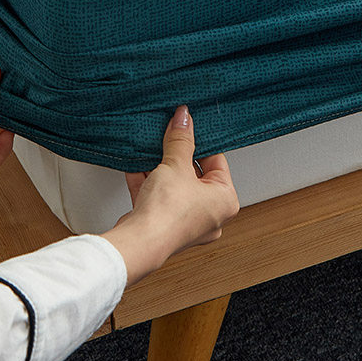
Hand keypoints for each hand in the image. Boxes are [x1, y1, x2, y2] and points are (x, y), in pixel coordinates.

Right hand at [101, 106, 239, 285]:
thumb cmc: (168, 213)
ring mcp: (187, 222)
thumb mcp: (176, 164)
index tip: (188, 128)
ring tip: (151, 149)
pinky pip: (158, 197)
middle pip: (194, 174)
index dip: (200, 142)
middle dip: (177, 156)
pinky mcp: (164, 226)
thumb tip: (184, 118)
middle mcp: (211, 215)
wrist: (140, 242)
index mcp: (225, 200)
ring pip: (175, 186)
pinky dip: (148, 182)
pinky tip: (136, 165)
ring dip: (160, 168)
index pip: (217, 161)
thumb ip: (180, 139)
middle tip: (169, 137)